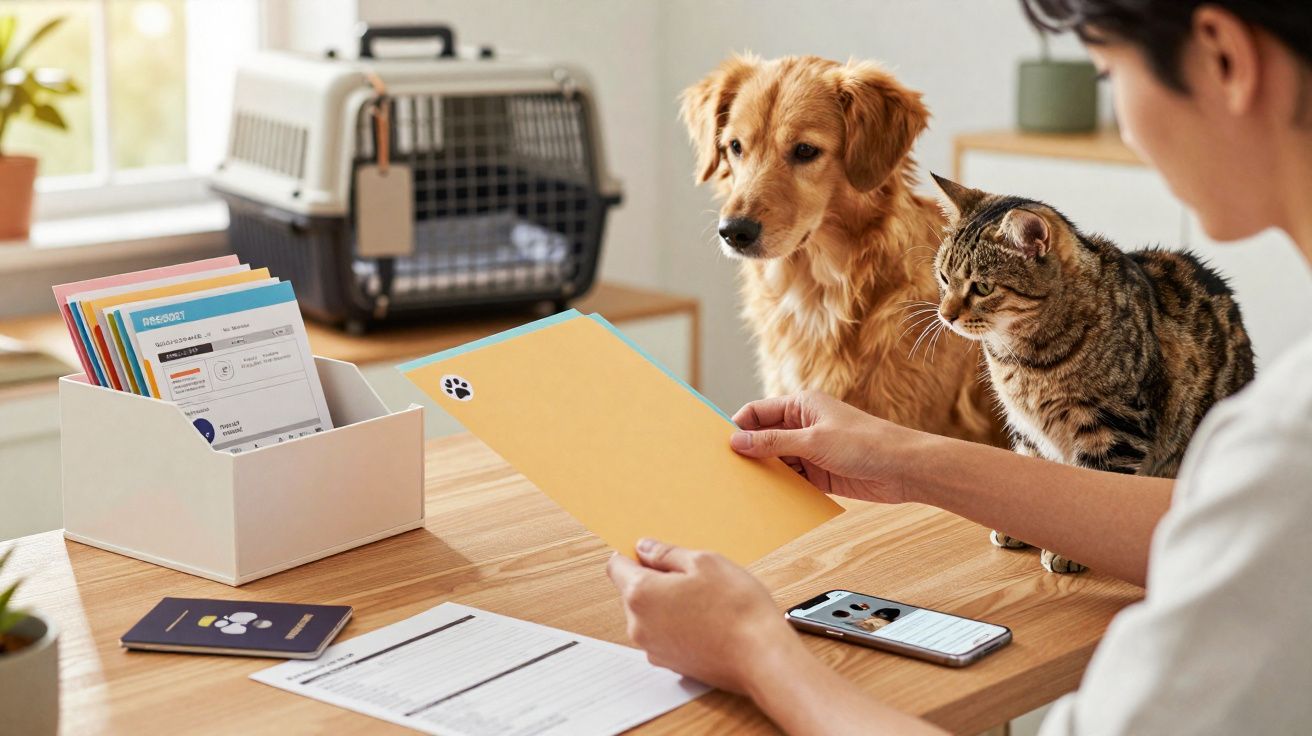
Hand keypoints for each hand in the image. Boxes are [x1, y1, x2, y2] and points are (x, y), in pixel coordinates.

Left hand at [606, 539, 800, 693]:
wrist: (761, 657)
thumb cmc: (736, 609)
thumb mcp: (704, 562)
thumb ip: (667, 553)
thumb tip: (645, 548)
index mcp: (640, 594)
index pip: (616, 566)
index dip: (632, 554)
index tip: (652, 552)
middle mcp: (638, 625)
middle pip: (633, 592)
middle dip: (655, 580)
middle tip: (691, 576)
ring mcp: (652, 648)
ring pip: (650, 614)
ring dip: (667, 603)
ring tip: (704, 600)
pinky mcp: (670, 664)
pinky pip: (664, 634)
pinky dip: (677, 625)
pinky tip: (706, 620)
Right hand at [730, 390, 923, 503]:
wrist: (904, 469)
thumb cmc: (865, 444)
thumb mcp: (814, 441)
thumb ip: (774, 442)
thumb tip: (737, 441)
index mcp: (801, 405)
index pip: (758, 412)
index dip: (738, 426)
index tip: (719, 445)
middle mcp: (803, 425)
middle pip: (764, 437)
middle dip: (748, 452)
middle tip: (726, 470)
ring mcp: (810, 450)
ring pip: (776, 460)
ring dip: (764, 472)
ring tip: (743, 488)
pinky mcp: (819, 474)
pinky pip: (792, 479)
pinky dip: (780, 487)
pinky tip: (766, 499)